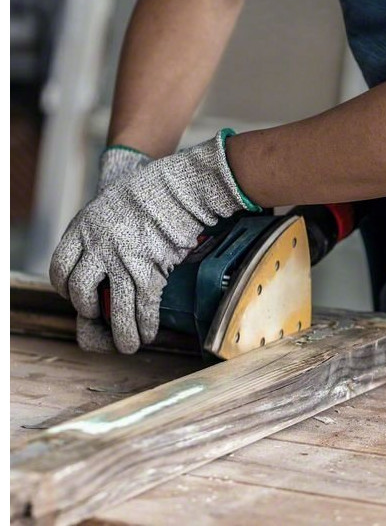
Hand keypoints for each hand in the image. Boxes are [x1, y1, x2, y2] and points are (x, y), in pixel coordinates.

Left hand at [74, 146, 153, 351]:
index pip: (60, 267)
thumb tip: (106, 252)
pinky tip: (148, 333)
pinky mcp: (149, 270)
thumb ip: (101, 228)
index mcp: (83, 228)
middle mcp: (97, 247)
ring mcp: (122, 260)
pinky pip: (143, 306)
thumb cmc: (151, 190)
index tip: (77, 294)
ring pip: (112, 308)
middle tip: (101, 317)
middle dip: (89, 311)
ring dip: (121, 333)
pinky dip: (145, 324)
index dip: (65, 287)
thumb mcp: (111, 203)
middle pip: (80, 292)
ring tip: (128, 344)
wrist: (178, 187)